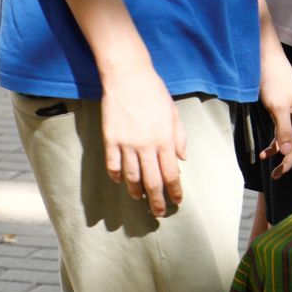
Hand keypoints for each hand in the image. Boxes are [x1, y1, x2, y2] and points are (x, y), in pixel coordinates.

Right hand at [100, 64, 185, 217]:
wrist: (129, 78)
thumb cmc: (155, 93)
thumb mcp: (174, 113)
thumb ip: (179, 137)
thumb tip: (182, 158)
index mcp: (165, 139)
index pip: (171, 173)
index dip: (174, 190)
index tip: (177, 201)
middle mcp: (147, 146)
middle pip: (152, 181)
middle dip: (156, 200)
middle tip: (159, 213)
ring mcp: (127, 144)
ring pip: (131, 176)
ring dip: (136, 191)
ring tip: (140, 198)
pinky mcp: (110, 139)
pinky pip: (112, 165)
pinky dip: (116, 176)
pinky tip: (120, 182)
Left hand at [258, 48, 291, 177]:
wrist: (264, 63)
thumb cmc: (276, 80)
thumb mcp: (278, 107)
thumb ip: (283, 130)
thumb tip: (285, 153)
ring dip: (285, 159)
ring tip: (274, 174)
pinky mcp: (284, 118)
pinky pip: (282, 138)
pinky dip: (274, 147)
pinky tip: (264, 154)